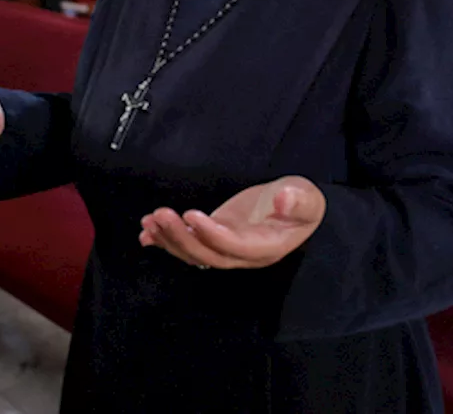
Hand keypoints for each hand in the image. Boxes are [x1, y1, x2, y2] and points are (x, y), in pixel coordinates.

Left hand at [139, 176, 325, 269]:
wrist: (293, 209)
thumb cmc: (300, 202)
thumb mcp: (306, 197)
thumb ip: (297, 200)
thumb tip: (283, 199)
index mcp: (266, 247)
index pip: (235, 247)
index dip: (212, 235)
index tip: (191, 215)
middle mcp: (243, 255)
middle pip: (207, 256)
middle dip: (181, 238)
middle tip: (160, 215)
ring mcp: (226, 249)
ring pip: (194, 254)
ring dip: (169, 240)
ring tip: (149, 222)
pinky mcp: (214, 239)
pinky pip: (188, 247)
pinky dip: (166, 242)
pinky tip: (146, 235)